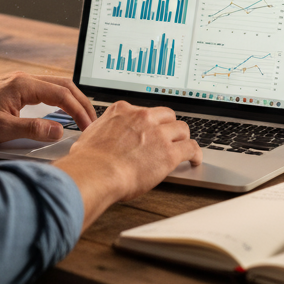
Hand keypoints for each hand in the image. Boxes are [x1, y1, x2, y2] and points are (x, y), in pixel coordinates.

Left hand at [0, 72, 94, 143]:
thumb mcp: (2, 130)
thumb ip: (33, 130)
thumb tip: (58, 130)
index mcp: (23, 85)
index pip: (61, 95)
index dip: (78, 111)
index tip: (88, 127)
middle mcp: (23, 79)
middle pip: (63, 86)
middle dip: (81, 103)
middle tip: (93, 121)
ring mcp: (18, 82)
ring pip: (54, 86)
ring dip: (71, 100)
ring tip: (82, 116)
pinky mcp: (14, 89)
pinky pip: (44, 90)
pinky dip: (58, 99)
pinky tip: (61, 110)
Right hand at [54, 102, 200, 229]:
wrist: (96, 173)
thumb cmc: (88, 161)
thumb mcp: (89, 135)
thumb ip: (100, 132)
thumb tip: (96, 138)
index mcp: (122, 111)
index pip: (143, 111)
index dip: (149, 122)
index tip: (151, 128)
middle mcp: (142, 117)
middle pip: (166, 115)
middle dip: (169, 125)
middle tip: (170, 136)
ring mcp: (157, 134)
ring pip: (182, 128)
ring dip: (183, 138)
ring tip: (184, 146)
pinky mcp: (169, 152)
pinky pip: (191, 147)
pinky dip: (195, 153)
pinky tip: (195, 159)